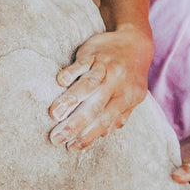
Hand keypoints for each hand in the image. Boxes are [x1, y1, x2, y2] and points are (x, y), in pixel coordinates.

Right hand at [49, 28, 151, 149]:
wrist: (135, 41)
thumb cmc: (130, 74)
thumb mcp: (133, 96)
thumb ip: (121, 114)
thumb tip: (105, 133)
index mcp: (125, 97)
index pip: (105, 120)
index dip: (89, 135)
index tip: (72, 147)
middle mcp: (115, 83)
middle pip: (94, 107)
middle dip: (74, 124)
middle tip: (55, 138)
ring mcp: (104, 67)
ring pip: (87, 85)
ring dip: (70, 100)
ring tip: (54, 114)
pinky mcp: (92, 54)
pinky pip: (81, 64)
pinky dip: (71, 72)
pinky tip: (60, 82)